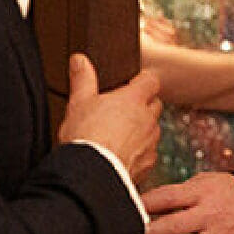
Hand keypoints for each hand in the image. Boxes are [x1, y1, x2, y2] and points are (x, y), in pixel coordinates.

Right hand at [59, 54, 160, 180]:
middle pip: (155, 105)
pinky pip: (149, 154)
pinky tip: (122, 156)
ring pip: (153, 130)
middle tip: (123, 111)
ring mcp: (150, 143)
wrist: (92, 174)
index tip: (133, 84)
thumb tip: (80, 60)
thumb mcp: (78, 102)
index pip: (151, 81)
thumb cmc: (85, 137)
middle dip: (144, 106)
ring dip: (142, 130)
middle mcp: (147, 120)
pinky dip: (139, 153)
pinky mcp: (148, 165)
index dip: (143, 81)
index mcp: (133, 100)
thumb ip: (82, 79)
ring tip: (120, 135)